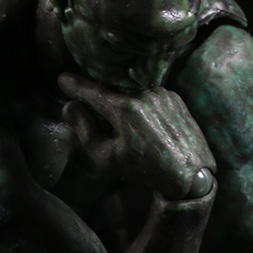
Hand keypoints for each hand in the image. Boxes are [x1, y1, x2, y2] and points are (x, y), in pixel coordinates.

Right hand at [59, 72, 215, 199]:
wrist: (190, 173)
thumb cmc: (144, 169)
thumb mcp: (106, 157)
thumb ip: (84, 129)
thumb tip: (70, 106)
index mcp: (125, 108)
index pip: (91, 90)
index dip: (74, 85)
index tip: (62, 79)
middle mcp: (144, 94)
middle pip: (111, 91)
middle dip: (100, 101)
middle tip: (97, 119)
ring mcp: (161, 93)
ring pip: (131, 93)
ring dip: (123, 105)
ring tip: (129, 132)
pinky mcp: (174, 97)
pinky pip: (148, 97)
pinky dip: (141, 107)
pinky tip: (145, 128)